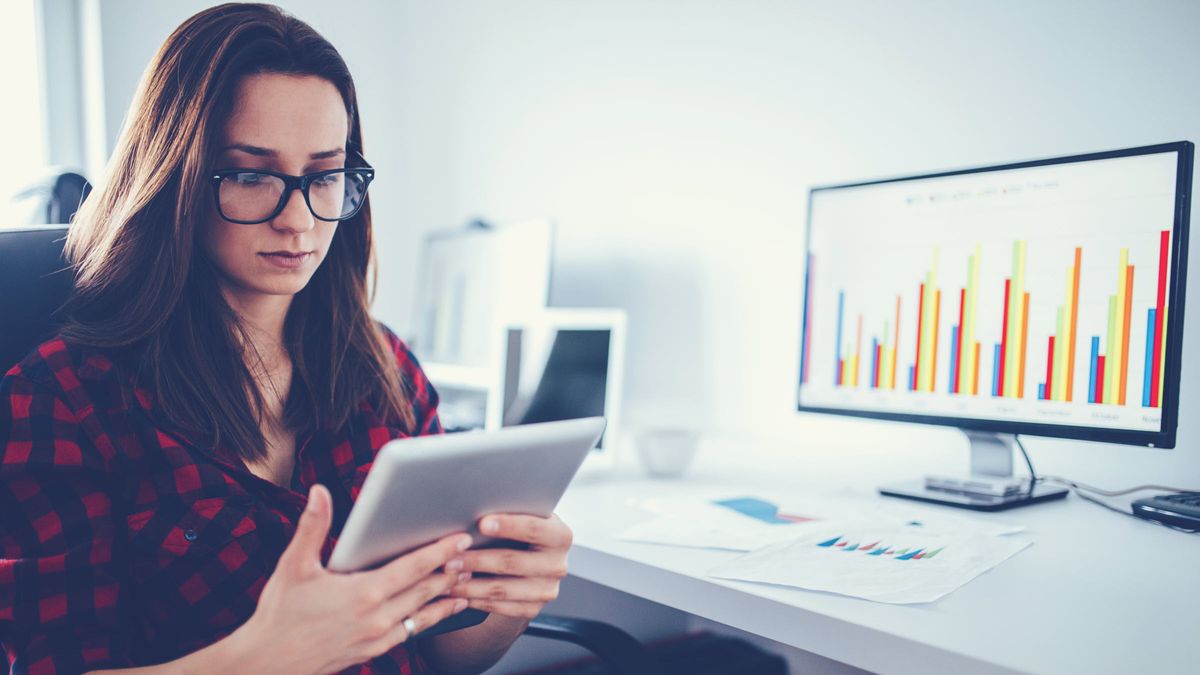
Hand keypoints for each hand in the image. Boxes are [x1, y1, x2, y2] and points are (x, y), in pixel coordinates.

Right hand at [232, 485, 472, 674]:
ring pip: (423, 612)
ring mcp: (378, 637)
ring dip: (446, 595)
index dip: (441, 551)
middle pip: (426, 589)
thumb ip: (312, 526)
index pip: (413, 567)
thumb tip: (319, 491)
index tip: (461, 538)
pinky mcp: (374, 651)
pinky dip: (431, 617)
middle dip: (451, 570)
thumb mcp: (294, 565)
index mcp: (364, 592)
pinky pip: (412, 631)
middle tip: (473, 553)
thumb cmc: (279, 613)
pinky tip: (442, 609)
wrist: (268, 662)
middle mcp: (377, 617)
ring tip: (467, 580)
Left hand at [449, 513, 572, 618]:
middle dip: (476, 559)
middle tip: (450, 558)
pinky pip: (500, 607)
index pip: (534, 529)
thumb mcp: (525, 516)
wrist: (535, 557)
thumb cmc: (522, 530)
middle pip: (512, 562)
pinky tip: (458, 593)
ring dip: (470, 584)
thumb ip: (510, 512)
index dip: (508, 525)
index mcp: (561, 536)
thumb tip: (473, 510)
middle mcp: (558, 565)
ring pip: (502, 589)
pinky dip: (476, 600)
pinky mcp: (534, 609)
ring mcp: (547, 590)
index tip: (481, 523)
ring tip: (447, 578)